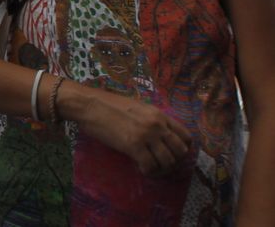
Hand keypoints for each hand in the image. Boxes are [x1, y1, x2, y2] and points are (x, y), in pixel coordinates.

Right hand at [70, 82, 191, 176]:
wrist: (89, 104)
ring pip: (168, 161)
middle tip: (161, 163)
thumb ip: (151, 119)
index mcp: (159, 114)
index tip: (172, 152)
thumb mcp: (137, 107)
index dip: (182, 148)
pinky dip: (148, 171)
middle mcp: (157, 125)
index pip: (186, 136)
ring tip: (151, 167)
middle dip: (173, 160)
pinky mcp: (133, 146)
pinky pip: (150, 166)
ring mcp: (146, 135)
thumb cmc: (108, 104)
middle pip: (180, 151)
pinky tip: (140, 167)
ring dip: (161, 168)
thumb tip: (159, 134)